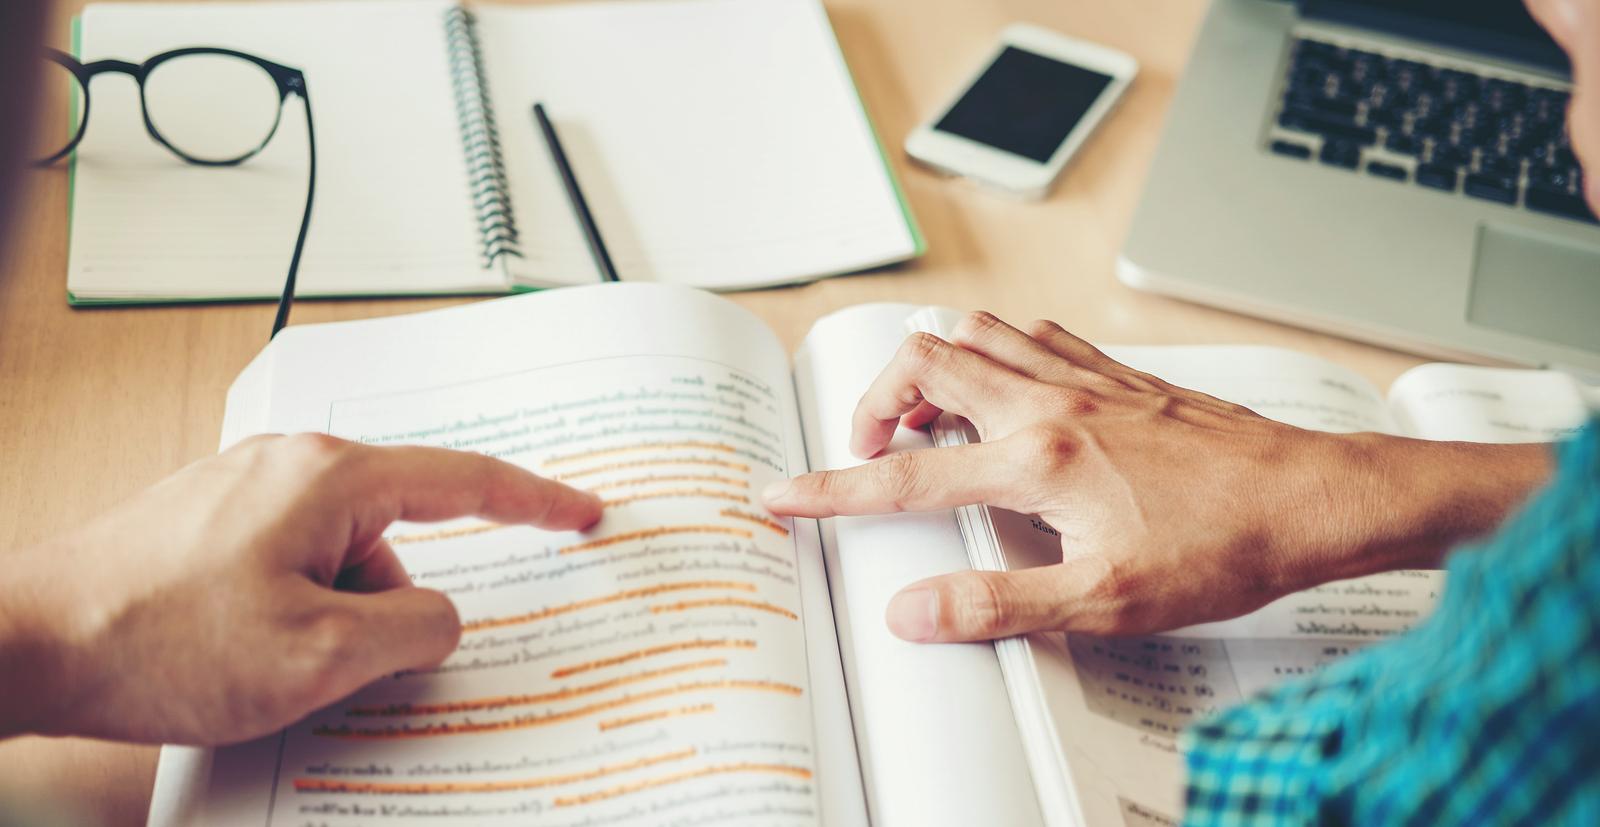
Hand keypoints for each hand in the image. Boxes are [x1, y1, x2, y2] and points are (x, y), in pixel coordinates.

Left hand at [0, 434, 600, 744]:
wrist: (27, 639)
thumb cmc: (157, 638)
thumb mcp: (321, 655)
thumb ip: (414, 628)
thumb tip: (439, 616)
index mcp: (332, 478)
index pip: (466, 480)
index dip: (537, 501)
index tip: (582, 511)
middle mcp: (293, 467)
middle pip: (398, 534)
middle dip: (391, 607)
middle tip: (358, 665)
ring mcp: (248, 490)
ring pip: (343, 559)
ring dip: (336, 620)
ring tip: (272, 668)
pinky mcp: (216, 522)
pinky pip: (295, 566)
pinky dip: (297, 615)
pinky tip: (248, 657)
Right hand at [763, 313, 1549, 641]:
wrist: (1312, 498)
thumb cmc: (1221, 548)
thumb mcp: (1105, 601)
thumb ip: (999, 604)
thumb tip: (916, 612)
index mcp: (1038, 459)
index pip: (906, 476)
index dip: (831, 489)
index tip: (781, 493)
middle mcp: (1052, 401)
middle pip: (925, 362)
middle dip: (876, 400)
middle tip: (873, 450)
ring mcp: (1086, 377)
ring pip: (975, 331)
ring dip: (933, 365)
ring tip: (928, 416)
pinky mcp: (1119, 373)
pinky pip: (1033, 333)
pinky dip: (996, 348)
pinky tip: (1008, 386)